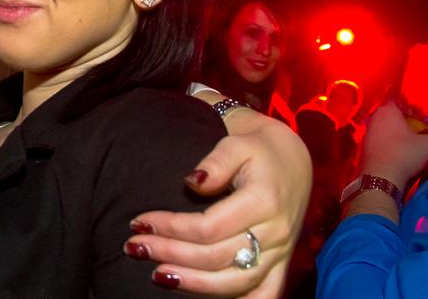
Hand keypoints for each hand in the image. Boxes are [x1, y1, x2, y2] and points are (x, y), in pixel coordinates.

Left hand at [125, 108, 311, 296]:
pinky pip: (264, 295)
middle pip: (216, 257)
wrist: (293, 160)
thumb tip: (192, 181)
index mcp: (263, 202)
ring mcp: (280, 253)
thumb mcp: (236, 144)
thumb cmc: (257, 149)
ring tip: (157, 275)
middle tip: (135, 247)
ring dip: (192, 284)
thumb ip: (215, 162)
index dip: (172, 228)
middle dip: (170, 254)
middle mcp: (275, 233)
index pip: (209, 227)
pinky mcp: (281, 264)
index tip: (140, 221)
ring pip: (234, 283)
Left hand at [360, 102, 427, 190]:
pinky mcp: (365, 147)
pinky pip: (380, 140)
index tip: (423, 119)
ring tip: (412, 143)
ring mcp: (368, 132)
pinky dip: (390, 143)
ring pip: (386, 128)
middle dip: (406, 121)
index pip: (399, 102)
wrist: (380, 178)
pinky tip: (400, 153)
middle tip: (421, 131)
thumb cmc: (404, 154)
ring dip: (398, 133)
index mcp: (387, 111)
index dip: (412, 109)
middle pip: (393, 115)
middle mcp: (374, 118)